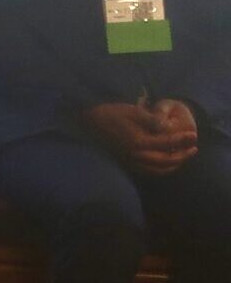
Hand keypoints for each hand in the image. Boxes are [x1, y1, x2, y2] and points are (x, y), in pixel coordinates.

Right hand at [84, 101, 198, 174]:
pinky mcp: (126, 163)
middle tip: (194, 149)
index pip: (167, 143)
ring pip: (158, 170)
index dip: (182, 139)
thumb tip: (169, 127)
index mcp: (138, 142)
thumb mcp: (132, 111)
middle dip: (183, 155)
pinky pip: (147, 171)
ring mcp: (130, 161)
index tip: (194, 135)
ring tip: (183, 157)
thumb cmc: (110, 112)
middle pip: (166, 160)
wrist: (88, 121)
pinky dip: (160, 170)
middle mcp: (136, 155)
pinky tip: (165, 164)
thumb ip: (152, 120)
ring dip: (174, 165)